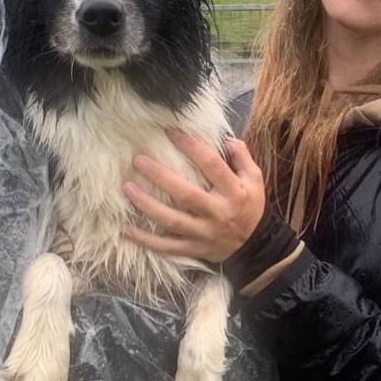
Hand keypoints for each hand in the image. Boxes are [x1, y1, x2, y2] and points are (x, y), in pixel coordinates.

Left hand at [121, 129, 265, 262]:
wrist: (254, 245)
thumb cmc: (249, 206)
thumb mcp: (254, 180)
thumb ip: (242, 157)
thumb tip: (226, 139)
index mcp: (233, 192)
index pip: (211, 165)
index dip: (191, 146)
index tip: (170, 131)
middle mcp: (217, 213)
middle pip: (185, 194)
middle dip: (160, 176)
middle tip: (138, 160)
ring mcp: (204, 234)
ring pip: (172, 220)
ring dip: (147, 205)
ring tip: (127, 188)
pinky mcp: (193, 249)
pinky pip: (167, 247)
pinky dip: (146, 240)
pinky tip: (126, 229)